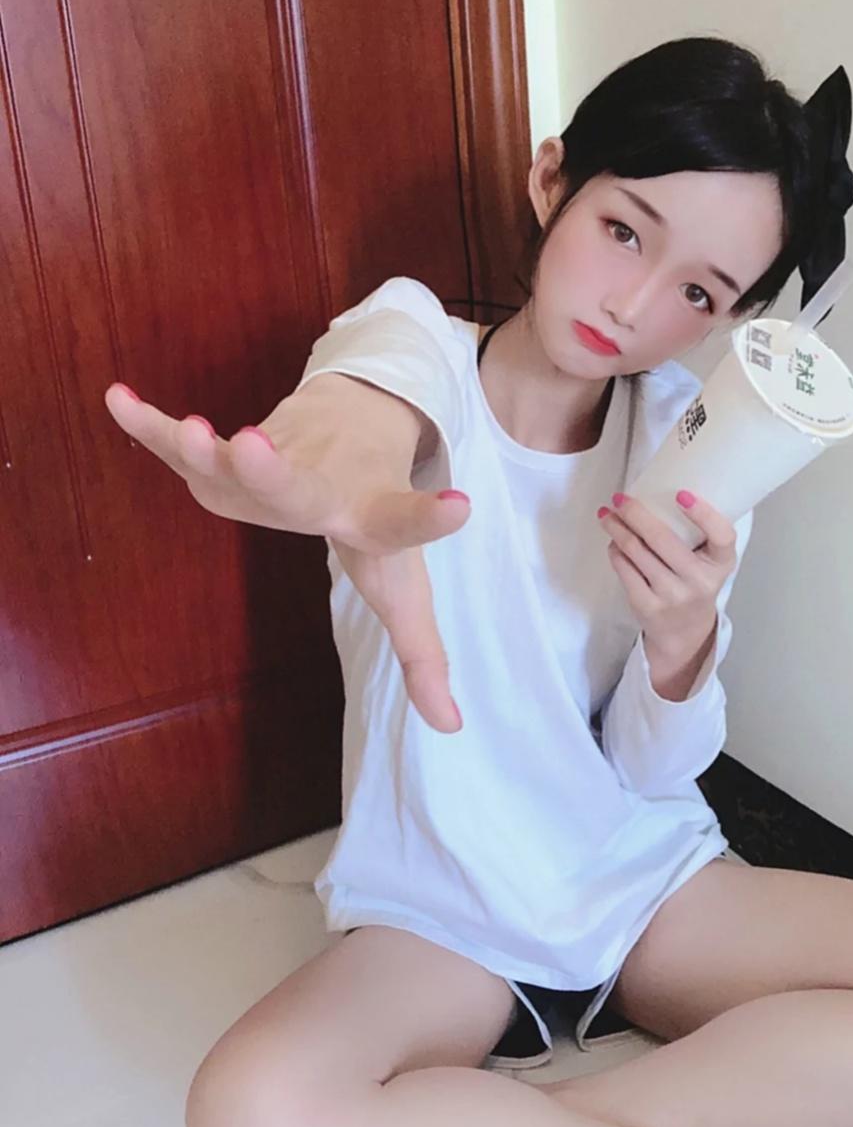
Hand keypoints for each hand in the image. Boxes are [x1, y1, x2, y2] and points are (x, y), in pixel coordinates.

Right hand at [103, 377, 469, 733]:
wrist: (363, 417)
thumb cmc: (377, 513)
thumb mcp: (405, 585)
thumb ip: (422, 655)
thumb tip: (450, 728)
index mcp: (370, 518)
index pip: (402, 524)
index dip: (428, 519)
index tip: (460, 505)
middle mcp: (324, 486)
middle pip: (299, 488)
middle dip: (274, 475)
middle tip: (250, 445)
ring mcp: (281, 460)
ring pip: (236, 461)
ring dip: (204, 450)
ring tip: (191, 433)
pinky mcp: (242, 444)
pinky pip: (190, 442)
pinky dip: (151, 429)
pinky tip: (117, 399)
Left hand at [597, 490, 737, 658]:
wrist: (684, 631)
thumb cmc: (695, 582)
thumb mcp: (710, 561)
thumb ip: (699, 533)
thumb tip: (661, 489)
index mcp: (722, 563)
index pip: (722, 536)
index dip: (704, 514)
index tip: (682, 493)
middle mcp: (700, 581)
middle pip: (663, 539)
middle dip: (636, 513)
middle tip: (621, 498)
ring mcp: (673, 596)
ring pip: (637, 552)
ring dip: (617, 528)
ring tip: (607, 515)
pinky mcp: (647, 606)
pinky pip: (625, 569)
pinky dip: (616, 550)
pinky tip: (613, 541)